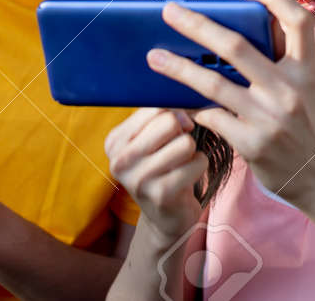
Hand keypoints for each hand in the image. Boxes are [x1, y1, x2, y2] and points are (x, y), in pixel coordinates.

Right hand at [105, 108, 205, 242]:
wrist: (166, 215)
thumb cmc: (163, 167)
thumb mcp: (151, 139)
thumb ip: (160, 115)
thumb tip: (185, 98)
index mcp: (114, 141)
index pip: (153, 107)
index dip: (174, 112)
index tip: (175, 126)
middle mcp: (119, 160)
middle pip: (169, 121)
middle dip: (183, 132)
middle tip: (177, 147)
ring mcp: (138, 180)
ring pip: (185, 142)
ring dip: (192, 151)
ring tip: (180, 163)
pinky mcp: (161, 195)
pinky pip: (197, 162)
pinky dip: (199, 165)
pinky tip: (188, 176)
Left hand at [144, 0, 314, 209]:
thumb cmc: (308, 124)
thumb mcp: (310, 87)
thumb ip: (286, 59)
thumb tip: (248, 26)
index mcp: (308, 69)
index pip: (298, 20)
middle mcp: (290, 89)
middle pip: (236, 46)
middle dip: (197, 25)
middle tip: (169, 11)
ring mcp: (270, 117)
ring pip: (213, 83)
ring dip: (178, 67)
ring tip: (154, 57)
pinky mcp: (252, 143)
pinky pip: (211, 117)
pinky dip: (192, 107)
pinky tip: (176, 101)